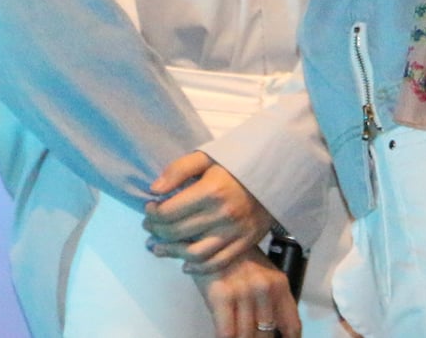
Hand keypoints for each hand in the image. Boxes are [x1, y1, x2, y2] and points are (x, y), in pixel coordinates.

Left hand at [144, 152, 275, 272]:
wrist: (277, 172)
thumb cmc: (238, 164)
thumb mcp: (208, 156)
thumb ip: (179, 169)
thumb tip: (154, 190)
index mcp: (212, 190)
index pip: (169, 211)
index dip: (153, 212)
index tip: (148, 208)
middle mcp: (223, 214)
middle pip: (177, 232)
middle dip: (157, 231)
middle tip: (150, 226)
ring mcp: (235, 232)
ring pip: (193, 254)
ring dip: (171, 253)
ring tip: (158, 247)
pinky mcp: (245, 243)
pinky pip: (216, 263)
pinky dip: (197, 268)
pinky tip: (184, 263)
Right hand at [195, 252, 300, 337]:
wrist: (212, 236)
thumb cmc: (237, 260)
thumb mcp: (263, 276)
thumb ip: (272, 301)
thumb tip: (275, 332)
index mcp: (279, 285)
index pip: (291, 325)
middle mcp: (264, 289)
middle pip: (266, 334)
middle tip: (253, 337)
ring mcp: (243, 292)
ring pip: (246, 336)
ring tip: (238, 335)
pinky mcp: (221, 296)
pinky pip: (227, 332)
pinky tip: (226, 337)